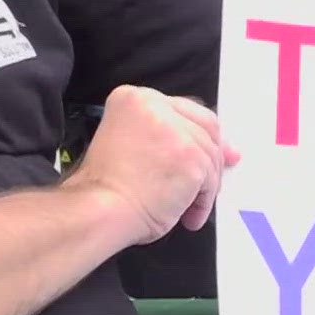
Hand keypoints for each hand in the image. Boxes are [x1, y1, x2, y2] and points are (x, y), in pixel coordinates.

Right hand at [64, 86, 240, 245]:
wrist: (100, 210)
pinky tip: (188, 215)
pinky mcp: (192, 157)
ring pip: (210, 155)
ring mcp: (177, 131)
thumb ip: (161, 136)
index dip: (196, 131)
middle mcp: (156, 106)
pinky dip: (203, 201)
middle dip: (214, 153)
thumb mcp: (125, 142)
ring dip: (204, 185)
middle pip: (205, 125)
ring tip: (187, 207)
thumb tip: (201, 146)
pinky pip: (210, 180)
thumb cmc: (104, 189)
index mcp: (135, 99)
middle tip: (213, 177)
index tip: (208, 146)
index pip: (181, 109)